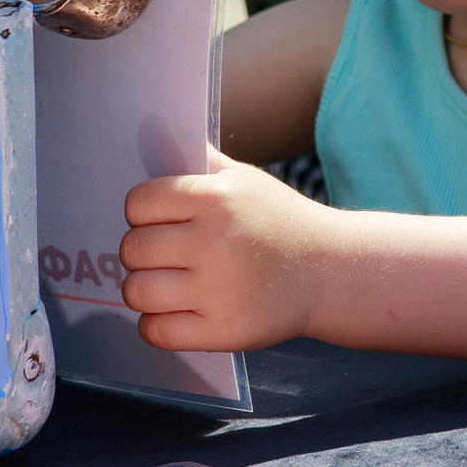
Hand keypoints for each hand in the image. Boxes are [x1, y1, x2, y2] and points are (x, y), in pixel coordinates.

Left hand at [119, 151, 331, 351]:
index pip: (139, 203)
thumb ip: (200, 163)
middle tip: (171, 255)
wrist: (332, 270)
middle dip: (145, 253)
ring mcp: (220, 290)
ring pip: (137, 292)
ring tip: (176, 284)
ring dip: (149, 290)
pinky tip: (184, 311)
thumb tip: (153, 134)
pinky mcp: (223, 330)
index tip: (162, 221)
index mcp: (219, 198)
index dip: (144, 213)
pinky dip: (160, 325)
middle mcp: (217, 242)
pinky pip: (156, 331)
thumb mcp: (247, 181)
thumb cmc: (279, 222)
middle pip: (133, 249)